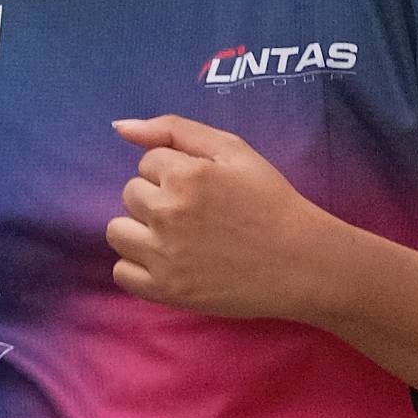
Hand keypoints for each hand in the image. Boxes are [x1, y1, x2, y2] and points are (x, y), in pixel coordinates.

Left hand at [106, 113, 347, 324]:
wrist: (300, 262)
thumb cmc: (269, 200)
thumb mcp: (232, 149)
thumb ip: (173, 130)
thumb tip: (119, 127)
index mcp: (184, 175)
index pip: (147, 162)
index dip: (176, 172)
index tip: (205, 189)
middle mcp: (167, 214)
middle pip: (130, 194)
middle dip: (157, 197)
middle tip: (196, 213)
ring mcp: (163, 255)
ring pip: (118, 231)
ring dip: (140, 230)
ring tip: (177, 236)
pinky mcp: (165, 290)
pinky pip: (121, 272)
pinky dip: (138, 266)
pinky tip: (168, 261)